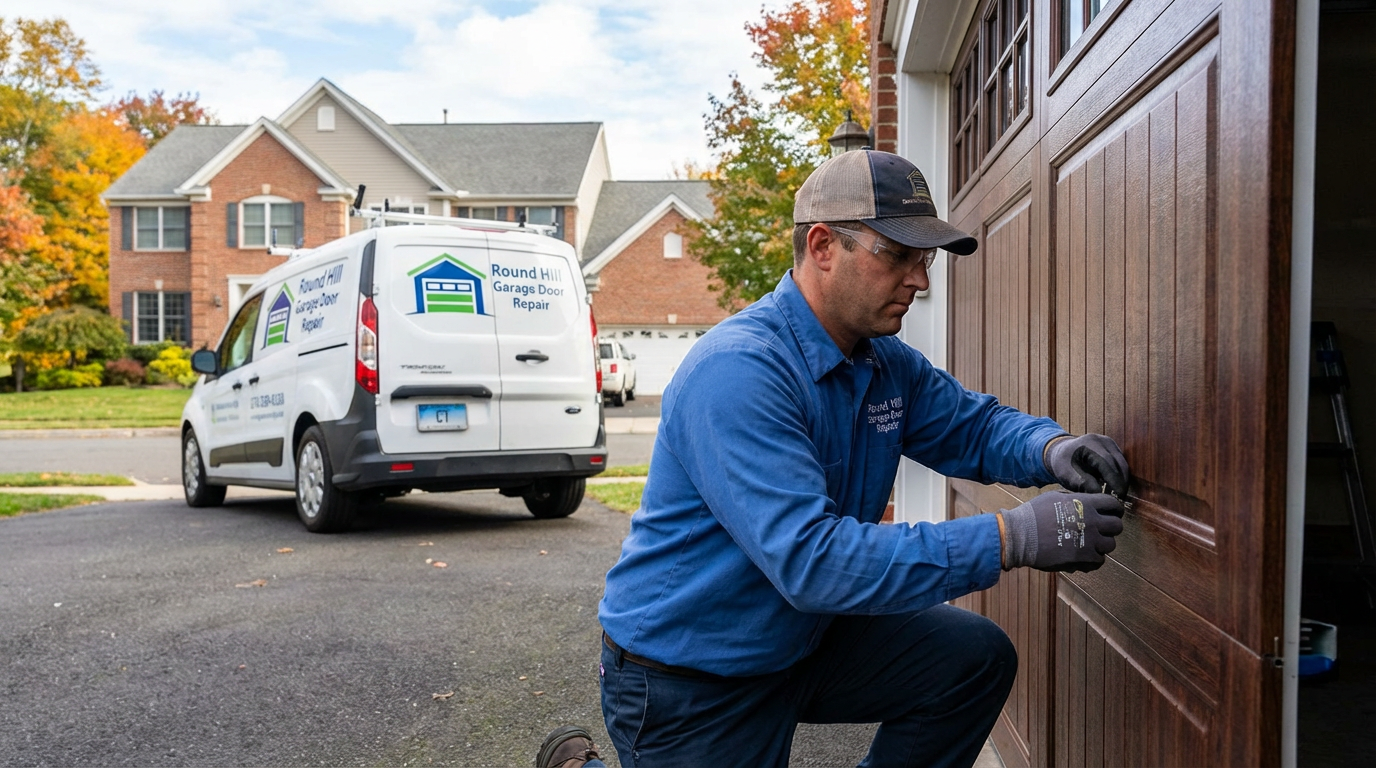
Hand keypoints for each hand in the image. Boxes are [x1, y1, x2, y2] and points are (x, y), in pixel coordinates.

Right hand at [999, 492, 1123, 571]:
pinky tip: (1084, 555)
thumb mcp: (1054, 497)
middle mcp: (1092, 521)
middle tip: (1100, 530)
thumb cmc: (1034, 514)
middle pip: (1117, 526)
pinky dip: (1093, 559)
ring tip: (1090, 544)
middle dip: (1110, 528)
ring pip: (1111, 545)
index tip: (1110, 513)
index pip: (1113, 504)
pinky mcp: (1084, 558)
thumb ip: (1074, 498)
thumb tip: (1084, 500)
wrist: (1020, 536)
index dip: (1113, 509)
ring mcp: (1090, 541)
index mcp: (1086, 504)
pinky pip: (1100, 560)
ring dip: (1102, 544)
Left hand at [1045, 434, 1129, 496]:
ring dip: (1122, 481)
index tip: (1116, 496)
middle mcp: (1103, 441)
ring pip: (1122, 465)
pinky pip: (1121, 465)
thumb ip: (1083, 483)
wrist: (1061, 452)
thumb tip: (1101, 496)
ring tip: (1118, 497)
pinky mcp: (1114, 449)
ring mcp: (1110, 444)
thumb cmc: (1063, 464)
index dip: (1114, 480)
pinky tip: (1115, 489)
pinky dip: (1120, 477)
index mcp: (1090, 443)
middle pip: (1118, 463)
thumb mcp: (1067, 474)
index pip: (1107, 462)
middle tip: (1119, 500)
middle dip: (1120, 483)